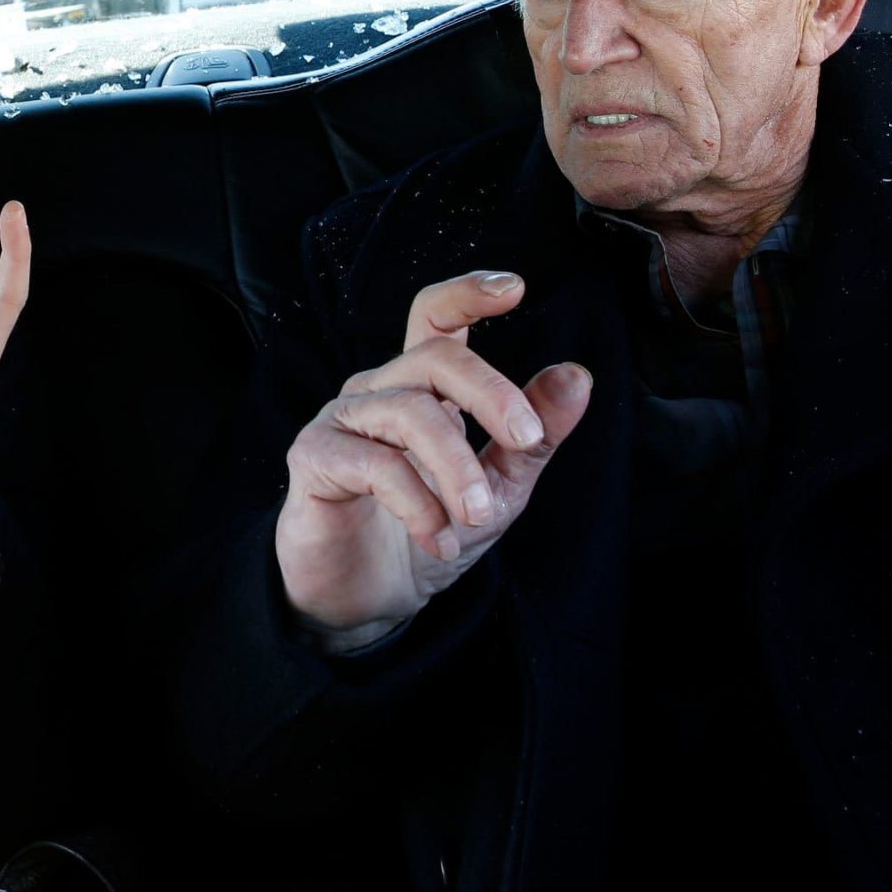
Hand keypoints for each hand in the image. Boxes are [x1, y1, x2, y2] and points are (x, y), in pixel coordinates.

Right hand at [275, 272, 590, 652]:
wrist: (368, 602)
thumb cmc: (429, 534)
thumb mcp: (500, 490)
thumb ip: (533, 438)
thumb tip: (577, 376)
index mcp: (420, 388)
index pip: (436, 318)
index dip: (468, 294)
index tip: (514, 288)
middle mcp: (378, 391)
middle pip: (434, 357)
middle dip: (490, 391)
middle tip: (525, 437)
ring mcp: (342, 420)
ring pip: (410, 412)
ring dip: (456, 465)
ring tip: (478, 515)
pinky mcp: (314, 458)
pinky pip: (375, 464)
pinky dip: (418, 503)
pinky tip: (439, 540)